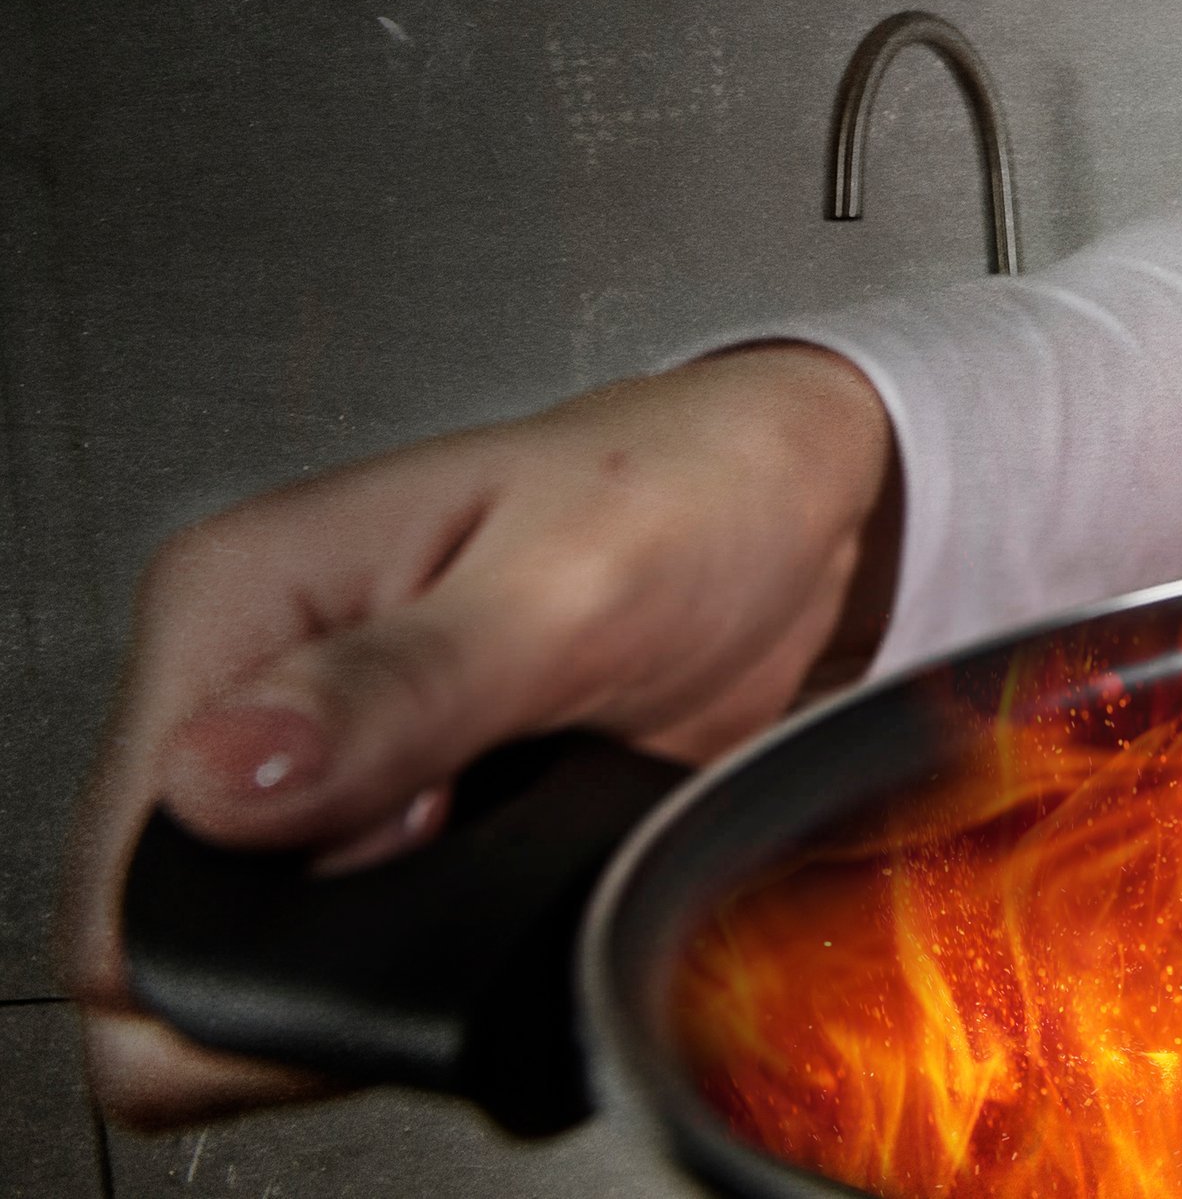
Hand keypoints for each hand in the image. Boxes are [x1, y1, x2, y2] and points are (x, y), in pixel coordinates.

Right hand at [61, 343, 897, 1129]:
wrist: (796, 498)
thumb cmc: (698, 488)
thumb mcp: (571, 581)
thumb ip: (401, 687)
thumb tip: (220, 777)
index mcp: (238, 599)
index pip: (128, 871)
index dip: (252, 927)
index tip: (407, 859)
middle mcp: (247, 682)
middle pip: (183, 931)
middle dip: (321, 947)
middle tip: (477, 845)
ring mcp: (312, 755)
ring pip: (268, 951)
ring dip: (386, 944)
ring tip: (511, 835)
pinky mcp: (382, 810)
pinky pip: (354, 936)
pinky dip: (430, 938)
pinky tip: (514, 865)